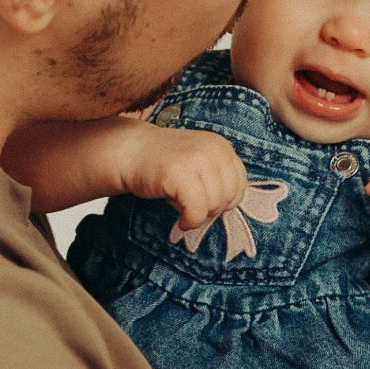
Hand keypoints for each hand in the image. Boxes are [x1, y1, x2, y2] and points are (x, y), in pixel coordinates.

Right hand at [120, 125, 246, 229]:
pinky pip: (197, 211)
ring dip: (198, 214)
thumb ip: (218, 176)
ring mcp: (197, 160)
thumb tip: (231, 205)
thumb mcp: (199, 161)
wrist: (129, 152)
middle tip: (191, 205)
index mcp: (221, 146)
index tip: (206, 202)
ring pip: (215, 205)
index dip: (225, 200)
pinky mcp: (180, 174)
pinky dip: (190, 221)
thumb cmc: (164, 163)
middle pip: (229, 197)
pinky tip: (180, 220)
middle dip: (212, 208)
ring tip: (180, 203)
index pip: (240, 184)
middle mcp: (213, 150)